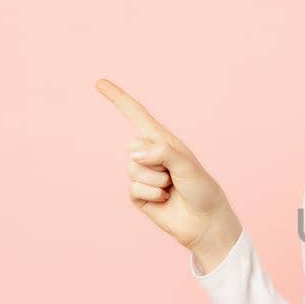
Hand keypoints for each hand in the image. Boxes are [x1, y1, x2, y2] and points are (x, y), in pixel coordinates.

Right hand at [95, 78, 240, 260]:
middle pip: (132, 147)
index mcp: (163, 141)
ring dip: (156, 182)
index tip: (99, 82)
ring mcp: (142, 175)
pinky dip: (152, 196)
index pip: (136, 115)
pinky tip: (165, 200)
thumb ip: (161, 153)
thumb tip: (134, 155)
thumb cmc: (201, 188)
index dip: (118, 98)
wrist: (204, 221)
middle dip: (154, 161)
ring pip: (133, 170)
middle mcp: (150, 155)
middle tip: (173, 174)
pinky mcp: (138, 195)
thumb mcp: (186, 164)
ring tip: (172, 188)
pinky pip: (134, 189)